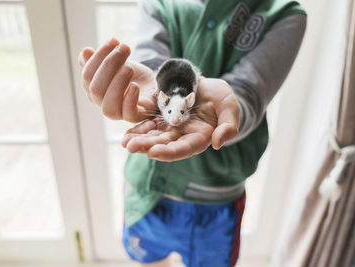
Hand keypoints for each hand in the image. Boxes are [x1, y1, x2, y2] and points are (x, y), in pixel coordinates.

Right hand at [78, 38, 157, 121]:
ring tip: (129, 68)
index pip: (87, 76)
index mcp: (93, 90)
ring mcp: (119, 113)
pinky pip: (128, 115)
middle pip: (96, 89)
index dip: (98, 57)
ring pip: (108, 107)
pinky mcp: (136, 116)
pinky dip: (130, 100)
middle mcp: (102, 104)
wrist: (154, 84)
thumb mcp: (116, 63)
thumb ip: (99, 60)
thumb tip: (85, 52)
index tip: (114, 41)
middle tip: (125, 48)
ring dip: (117, 84)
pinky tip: (134, 86)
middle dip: (109, 65)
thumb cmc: (132, 75)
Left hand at [122, 78, 239, 160]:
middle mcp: (182, 137)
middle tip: (131, 147)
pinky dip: (137, 131)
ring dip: (139, 141)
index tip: (153, 153)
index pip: (184, 148)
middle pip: (164, 145)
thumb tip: (218, 144)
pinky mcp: (161, 119)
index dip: (169, 151)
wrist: (208, 86)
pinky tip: (126, 135)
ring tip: (125, 143)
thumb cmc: (221, 98)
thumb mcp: (230, 107)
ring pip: (153, 137)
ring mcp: (170, 128)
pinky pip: (147, 126)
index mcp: (199, 137)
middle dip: (147, 147)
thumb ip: (228, 126)